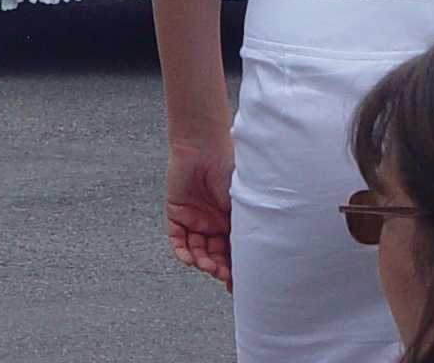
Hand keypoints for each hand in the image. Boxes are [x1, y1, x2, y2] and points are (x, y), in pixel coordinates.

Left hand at [165, 141, 234, 287]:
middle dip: (219, 268)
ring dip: (202, 262)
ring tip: (208, 266)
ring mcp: (195, 219)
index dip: (235, 269)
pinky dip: (182, 251)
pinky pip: (177, 238)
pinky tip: (189, 259)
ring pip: (197, 250)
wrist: (204, 148)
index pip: (233, 252)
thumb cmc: (228, 171)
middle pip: (215, 255)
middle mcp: (213, 224)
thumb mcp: (242, 203)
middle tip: (223, 275)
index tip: (238, 284)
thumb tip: (257, 256)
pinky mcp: (176, 213)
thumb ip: (244, 226)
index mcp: (232, 222)